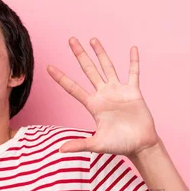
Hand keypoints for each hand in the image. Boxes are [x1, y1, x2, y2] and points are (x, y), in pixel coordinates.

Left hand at [47, 37, 159, 157]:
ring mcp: (118, 91)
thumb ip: (79, 145)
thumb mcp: (97, 144)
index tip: (49, 67)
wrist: (140, 145)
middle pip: (88, 70)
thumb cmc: (119, 145)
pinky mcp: (133, 91)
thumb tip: (59, 150)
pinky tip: (132, 48)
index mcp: (93, 105)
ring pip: (107, 67)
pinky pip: (133, 73)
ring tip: (93, 39)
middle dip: (80, 55)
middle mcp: (103, 94)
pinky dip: (133, 61)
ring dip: (101, 53)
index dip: (61, 78)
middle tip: (71, 40)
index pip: (72, 88)